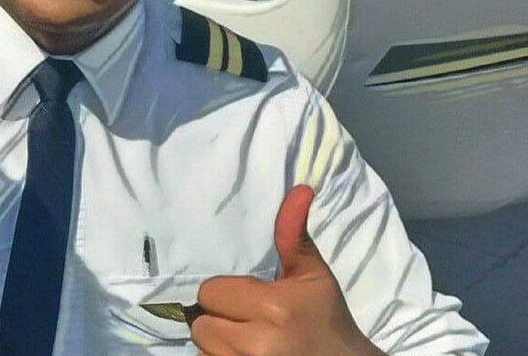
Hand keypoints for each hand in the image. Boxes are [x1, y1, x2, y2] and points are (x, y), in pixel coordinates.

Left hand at [191, 185, 385, 355]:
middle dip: (221, 319)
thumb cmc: (326, 316)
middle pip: (201, 325)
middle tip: (250, 319)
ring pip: (203, 349)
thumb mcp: (313, 272)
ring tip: (248, 339)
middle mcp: (257, 345)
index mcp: (273, 307)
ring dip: (220, 343)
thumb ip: (292, 233)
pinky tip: (245, 354)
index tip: (250, 296)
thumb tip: (299, 189)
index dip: (227, 293)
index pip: (210, 292)